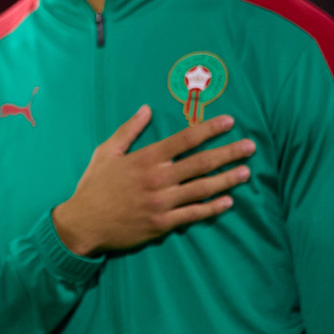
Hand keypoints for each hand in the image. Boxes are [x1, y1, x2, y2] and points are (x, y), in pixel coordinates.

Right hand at [52, 105, 253, 255]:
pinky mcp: (163, 224)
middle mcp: (158, 179)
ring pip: (202, 188)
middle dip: (228, 152)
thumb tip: (146, 109)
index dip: (209, 129)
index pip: (185, 139)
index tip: (229, 122)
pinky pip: (194, 214)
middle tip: (250, 146)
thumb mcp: (106, 152)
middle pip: (201, 163)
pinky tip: (228, 201)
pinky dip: (212, 208)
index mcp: (145, 158)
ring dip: (227, 179)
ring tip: (246, 172)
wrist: (83, 223)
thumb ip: (128, 130)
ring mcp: (162, 203)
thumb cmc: (93, 186)